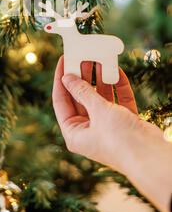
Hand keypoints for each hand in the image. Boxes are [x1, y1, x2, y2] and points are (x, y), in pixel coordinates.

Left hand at [53, 57, 171, 211]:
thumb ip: (83, 92)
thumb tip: (67, 77)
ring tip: (98, 58)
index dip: (61, 79)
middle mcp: (88, 131)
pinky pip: (117, 101)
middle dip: (82, 76)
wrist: (151, 156)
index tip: (64, 59)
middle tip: (82, 56)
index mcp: (74, 133)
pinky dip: (117, 87)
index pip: (61, 101)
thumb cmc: (119, 139)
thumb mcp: (97, 111)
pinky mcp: (124, 123)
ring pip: (99, 98)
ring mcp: (106, 127)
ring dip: (99, 79)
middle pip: (80, 98)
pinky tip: (116, 71)